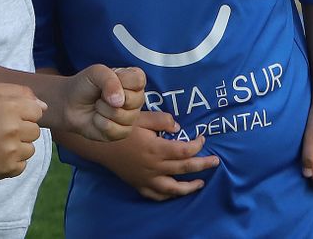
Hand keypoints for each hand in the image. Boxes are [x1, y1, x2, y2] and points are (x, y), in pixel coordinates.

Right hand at [0, 82, 44, 178]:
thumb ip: (23, 92)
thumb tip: (44, 107)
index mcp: (12, 108)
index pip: (38, 112)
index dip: (25, 113)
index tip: (9, 115)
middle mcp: (13, 129)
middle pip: (36, 132)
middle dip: (22, 130)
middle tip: (2, 130)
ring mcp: (10, 151)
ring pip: (30, 150)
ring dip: (19, 147)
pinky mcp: (5, 168)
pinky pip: (22, 166)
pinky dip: (13, 162)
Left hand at [61, 65, 146, 142]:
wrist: (69, 104)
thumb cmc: (85, 85)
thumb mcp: (95, 73)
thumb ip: (109, 80)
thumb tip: (119, 102)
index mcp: (134, 81)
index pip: (138, 80)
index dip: (122, 81)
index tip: (107, 81)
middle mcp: (136, 99)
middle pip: (134, 101)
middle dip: (109, 98)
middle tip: (100, 96)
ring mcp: (131, 117)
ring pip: (124, 117)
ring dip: (103, 110)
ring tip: (97, 106)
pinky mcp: (122, 132)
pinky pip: (116, 130)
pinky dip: (100, 123)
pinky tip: (96, 118)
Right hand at [97, 118, 220, 200]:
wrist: (97, 144)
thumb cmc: (120, 127)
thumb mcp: (141, 116)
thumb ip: (163, 120)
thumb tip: (178, 127)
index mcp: (156, 149)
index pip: (185, 150)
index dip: (198, 144)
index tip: (202, 137)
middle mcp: (153, 167)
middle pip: (184, 168)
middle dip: (203, 165)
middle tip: (216, 161)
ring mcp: (145, 178)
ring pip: (172, 188)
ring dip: (188, 187)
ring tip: (200, 183)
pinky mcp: (137, 184)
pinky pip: (155, 195)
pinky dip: (167, 195)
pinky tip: (174, 193)